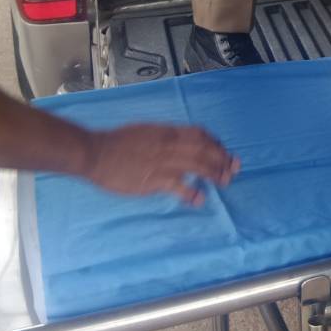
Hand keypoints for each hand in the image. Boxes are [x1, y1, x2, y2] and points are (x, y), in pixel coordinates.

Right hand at [81, 123, 237, 205]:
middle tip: (234, 167)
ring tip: (225, 181)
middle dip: (221, 158)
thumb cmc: (117, 142)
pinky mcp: (153, 180)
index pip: (198, 134)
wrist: (96, 153)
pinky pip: (178, 186)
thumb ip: (163, 137)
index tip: (223, 150)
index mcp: (166, 131)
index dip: (214, 142)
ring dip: (214, 173)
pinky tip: (200, 199)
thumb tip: (178, 142)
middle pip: (203, 149)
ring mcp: (162, 162)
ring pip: (196, 164)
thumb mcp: (145, 131)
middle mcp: (169, 144)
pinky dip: (191, 192)